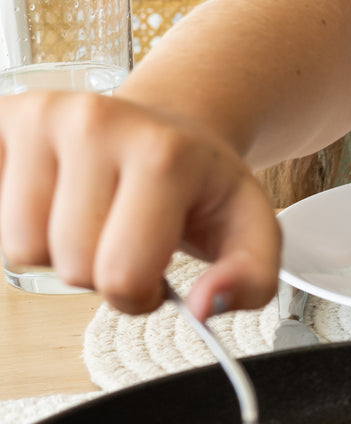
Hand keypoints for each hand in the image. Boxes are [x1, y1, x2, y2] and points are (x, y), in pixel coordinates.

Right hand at [0, 91, 280, 317]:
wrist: (168, 128)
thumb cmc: (202, 184)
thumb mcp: (253, 231)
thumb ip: (251, 281)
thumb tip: (205, 307)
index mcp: (163, 154)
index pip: (121, 275)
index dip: (139, 296)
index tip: (156, 274)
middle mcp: (96, 123)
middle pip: (67, 266)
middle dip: (99, 273)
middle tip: (125, 239)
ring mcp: (42, 116)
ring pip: (21, 249)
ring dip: (58, 251)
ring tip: (94, 220)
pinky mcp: (2, 118)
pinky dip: (21, 223)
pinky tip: (56, 201)